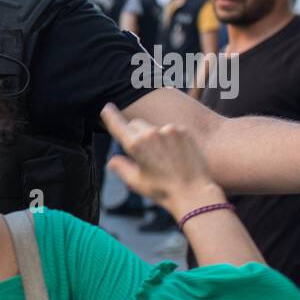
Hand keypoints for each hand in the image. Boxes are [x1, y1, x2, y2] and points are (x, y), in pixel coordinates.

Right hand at [100, 104, 222, 217]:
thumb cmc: (162, 190)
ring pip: (154, 127)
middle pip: (135, 124)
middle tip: (142, 152)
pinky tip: (175, 155)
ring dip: (153, 137)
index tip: (107, 108)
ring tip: (164, 158)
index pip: (118, 125)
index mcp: (135, 145)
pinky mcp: (183, 131)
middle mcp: (151, 133)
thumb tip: (112, 160)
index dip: (111, 116)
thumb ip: (121, 168)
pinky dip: (169, 138)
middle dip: (134, 133)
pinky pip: (170, 130)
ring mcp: (169, 130)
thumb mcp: (135, 182)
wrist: (193, 191)